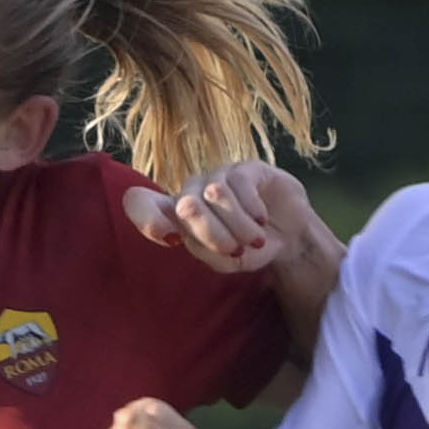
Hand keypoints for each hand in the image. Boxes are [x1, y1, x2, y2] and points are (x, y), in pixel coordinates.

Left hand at [121, 160, 319, 277]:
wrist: (290, 238)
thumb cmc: (248, 249)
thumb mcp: (224, 261)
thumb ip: (200, 248)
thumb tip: (179, 230)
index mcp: (177, 215)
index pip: (139, 202)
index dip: (147, 217)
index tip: (171, 239)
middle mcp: (192, 190)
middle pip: (184, 206)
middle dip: (212, 234)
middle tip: (235, 250)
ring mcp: (218, 176)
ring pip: (214, 194)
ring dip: (238, 225)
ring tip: (254, 239)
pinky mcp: (245, 167)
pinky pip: (239, 184)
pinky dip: (252, 210)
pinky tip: (261, 219)